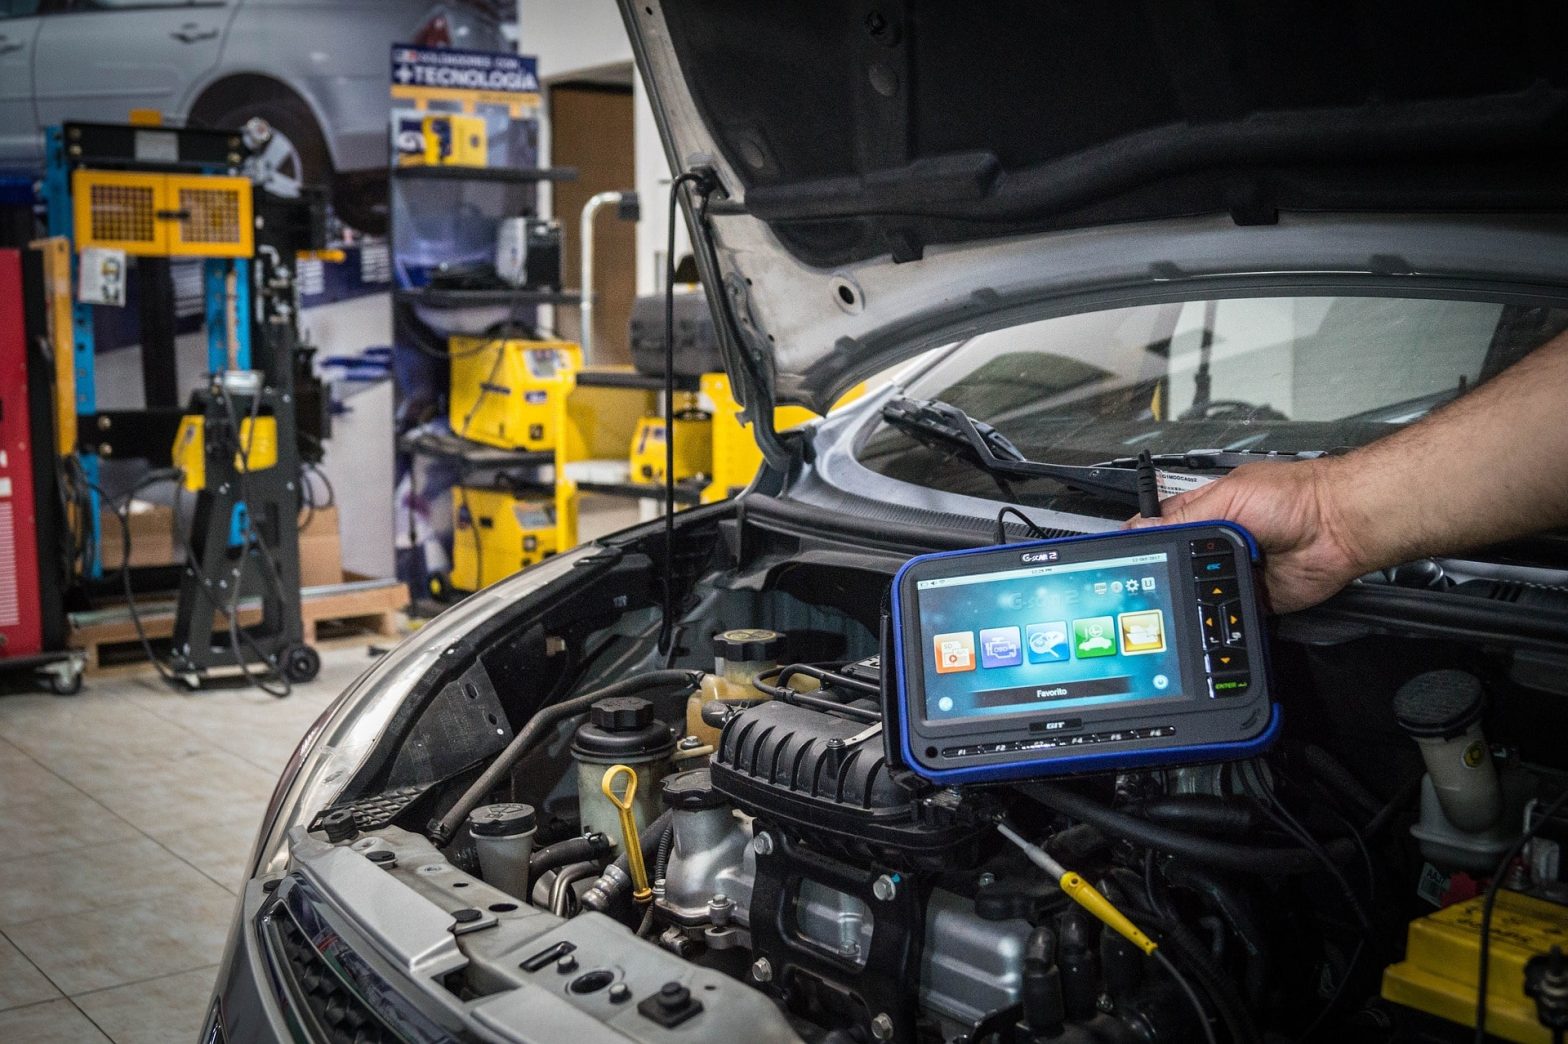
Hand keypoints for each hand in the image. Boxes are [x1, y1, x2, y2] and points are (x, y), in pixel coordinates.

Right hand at [1123, 459, 1368, 612]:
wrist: (1338, 526)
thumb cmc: (1294, 498)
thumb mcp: (1228, 497)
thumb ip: (1183, 516)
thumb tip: (1140, 528)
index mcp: (1206, 512)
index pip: (1161, 526)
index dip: (1142, 540)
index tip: (1122, 554)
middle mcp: (1217, 543)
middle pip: (1177, 563)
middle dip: (1169, 571)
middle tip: (1157, 578)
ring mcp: (1233, 571)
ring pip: (1198, 591)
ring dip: (1196, 591)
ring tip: (1198, 584)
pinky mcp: (1251, 598)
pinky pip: (1227, 612)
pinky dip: (1221, 612)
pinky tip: (1219, 604)